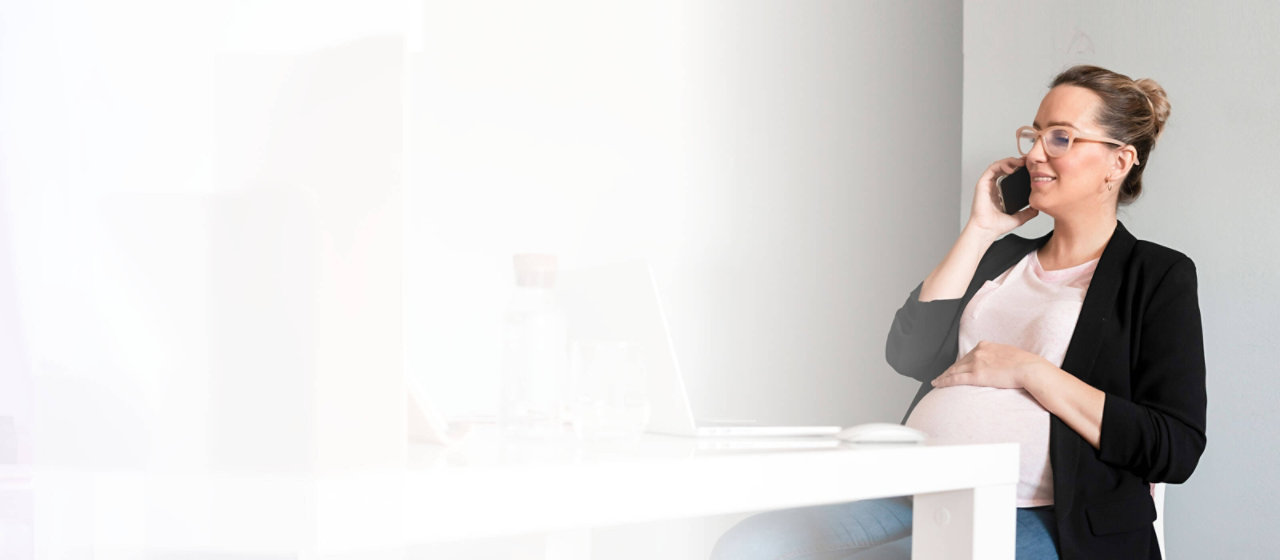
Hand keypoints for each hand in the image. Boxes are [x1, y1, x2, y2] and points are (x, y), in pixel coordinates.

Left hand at [931, 341, 1048, 389]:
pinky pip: (955, 379)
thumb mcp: (1007, 353)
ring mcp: (976, 363)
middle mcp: (978, 352)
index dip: (959, 363)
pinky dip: (944, 381)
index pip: (968, 356)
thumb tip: (994, 363)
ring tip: (937, 381)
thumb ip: (996, 356)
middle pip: (959, 363)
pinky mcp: (976, 375)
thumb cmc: (1024, 364)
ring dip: (943, 376)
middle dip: (949, 370)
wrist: (1029, 369)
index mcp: (985, 346)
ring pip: (954, 371)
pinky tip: (937, 384)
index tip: (954, 368)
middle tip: (942, 376)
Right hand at [966, 157, 1039, 237]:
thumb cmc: (997, 225)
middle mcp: (994, 186)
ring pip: (999, 165)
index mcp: (1001, 192)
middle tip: (1028, 161)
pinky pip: (992, 169)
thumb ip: (1029, 212)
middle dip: (1017, 162)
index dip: (1020, 169)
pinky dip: (1001, 165)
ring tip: (1021, 163)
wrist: (987, 230)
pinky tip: (1011, 169)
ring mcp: (988, 184)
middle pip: (1005, 167)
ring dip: (1010, 161)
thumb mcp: (1019, 217)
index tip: (1031, 167)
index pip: (1010, 175)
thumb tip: (1037, 208)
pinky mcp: (983, 183)